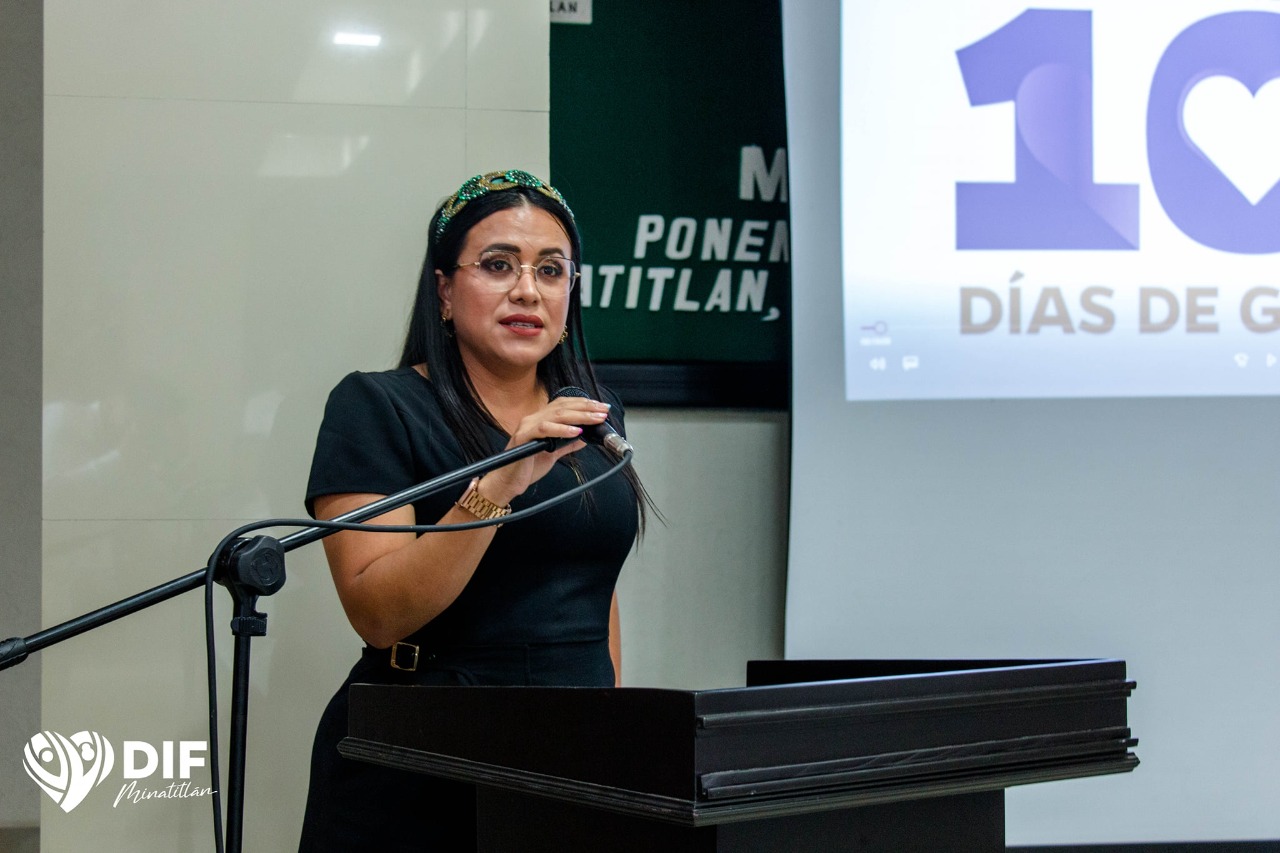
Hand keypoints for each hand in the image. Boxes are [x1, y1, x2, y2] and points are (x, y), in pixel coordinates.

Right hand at [478, 396, 611, 504]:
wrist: (507, 482)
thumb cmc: (527, 467)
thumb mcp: (553, 453)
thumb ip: (567, 444)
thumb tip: (586, 437)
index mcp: (540, 420)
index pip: (563, 404)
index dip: (583, 403)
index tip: (601, 407)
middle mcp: (533, 419)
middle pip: (562, 406)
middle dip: (586, 408)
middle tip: (603, 410)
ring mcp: (527, 427)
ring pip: (555, 415)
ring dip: (579, 416)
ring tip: (595, 419)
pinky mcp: (523, 437)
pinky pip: (544, 429)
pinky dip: (561, 429)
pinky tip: (575, 431)